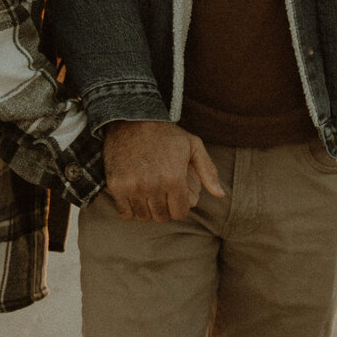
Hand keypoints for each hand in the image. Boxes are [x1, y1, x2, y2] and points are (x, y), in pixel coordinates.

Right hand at [103, 120, 224, 221]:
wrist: (131, 120)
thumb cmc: (165, 134)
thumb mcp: (193, 146)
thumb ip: (208, 171)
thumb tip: (220, 195)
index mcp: (174, 179)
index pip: (179, 213)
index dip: (180, 205)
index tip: (176, 195)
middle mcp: (153, 186)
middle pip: (162, 216)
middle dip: (164, 208)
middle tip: (162, 193)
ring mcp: (133, 187)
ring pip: (144, 217)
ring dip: (148, 209)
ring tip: (149, 193)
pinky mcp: (116, 186)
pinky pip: (125, 213)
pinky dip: (131, 209)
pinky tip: (135, 196)